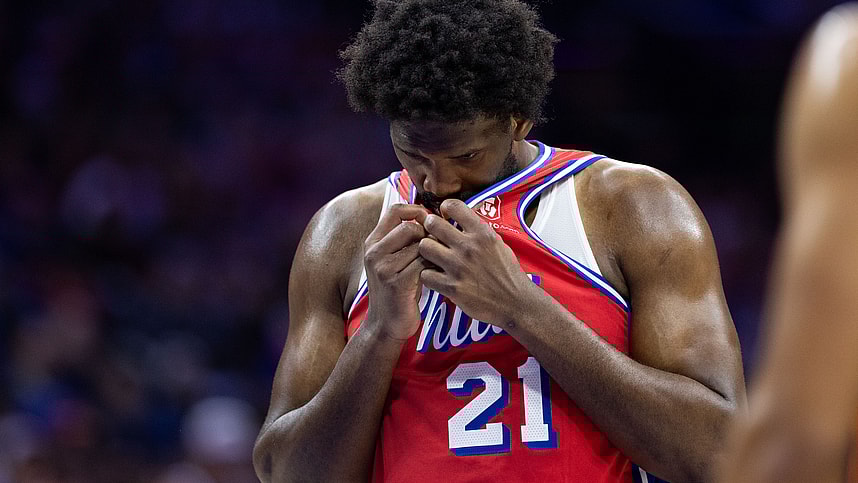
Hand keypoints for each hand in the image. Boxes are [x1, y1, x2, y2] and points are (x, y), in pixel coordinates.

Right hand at [363, 203, 430, 340]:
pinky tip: (436, 274)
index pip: (395, 210)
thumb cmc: (396, 290)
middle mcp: (374, 253)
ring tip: (438, 262)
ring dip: (434, 252)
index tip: (430, 220)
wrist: (386, 324)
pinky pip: (423, 263)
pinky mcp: (397, 283)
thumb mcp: (392, 261)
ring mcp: (384, 268)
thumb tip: (429, 216)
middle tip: (437, 248)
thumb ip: (403, 240)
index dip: (416, 210)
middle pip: (410, 227)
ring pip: (420, 245)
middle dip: (429, 235)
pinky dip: (434, 266)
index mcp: (373, 243)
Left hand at [418, 199, 534, 325]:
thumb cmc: (508, 274)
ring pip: (424, 247)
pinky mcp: (452, 287)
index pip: (453, 205)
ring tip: (433, 257)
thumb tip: (462, 218)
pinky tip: (436, 277)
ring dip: (426, 251)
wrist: (515, 302)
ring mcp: (459, 267)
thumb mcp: (498, 244)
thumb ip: (479, 230)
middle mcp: (469, 247)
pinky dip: (428, 276)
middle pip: (432, 224)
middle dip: (429, 228)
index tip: (444, 216)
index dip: (444, 208)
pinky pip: (425, 274)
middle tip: (432, 236)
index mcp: (482, 233)